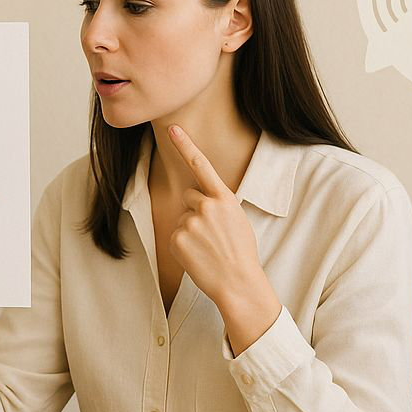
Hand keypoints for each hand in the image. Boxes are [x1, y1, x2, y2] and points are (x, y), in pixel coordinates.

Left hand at [164, 125, 279, 323]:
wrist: (238, 282)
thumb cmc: (240, 252)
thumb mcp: (237, 219)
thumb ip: (218, 205)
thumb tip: (198, 200)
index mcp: (224, 198)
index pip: (202, 166)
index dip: (186, 145)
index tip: (171, 128)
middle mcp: (206, 205)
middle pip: (189, 197)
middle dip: (196, 212)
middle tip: (212, 234)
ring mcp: (190, 221)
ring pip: (182, 217)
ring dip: (191, 230)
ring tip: (208, 247)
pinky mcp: (177, 238)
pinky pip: (175, 234)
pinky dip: (183, 245)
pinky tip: (198, 255)